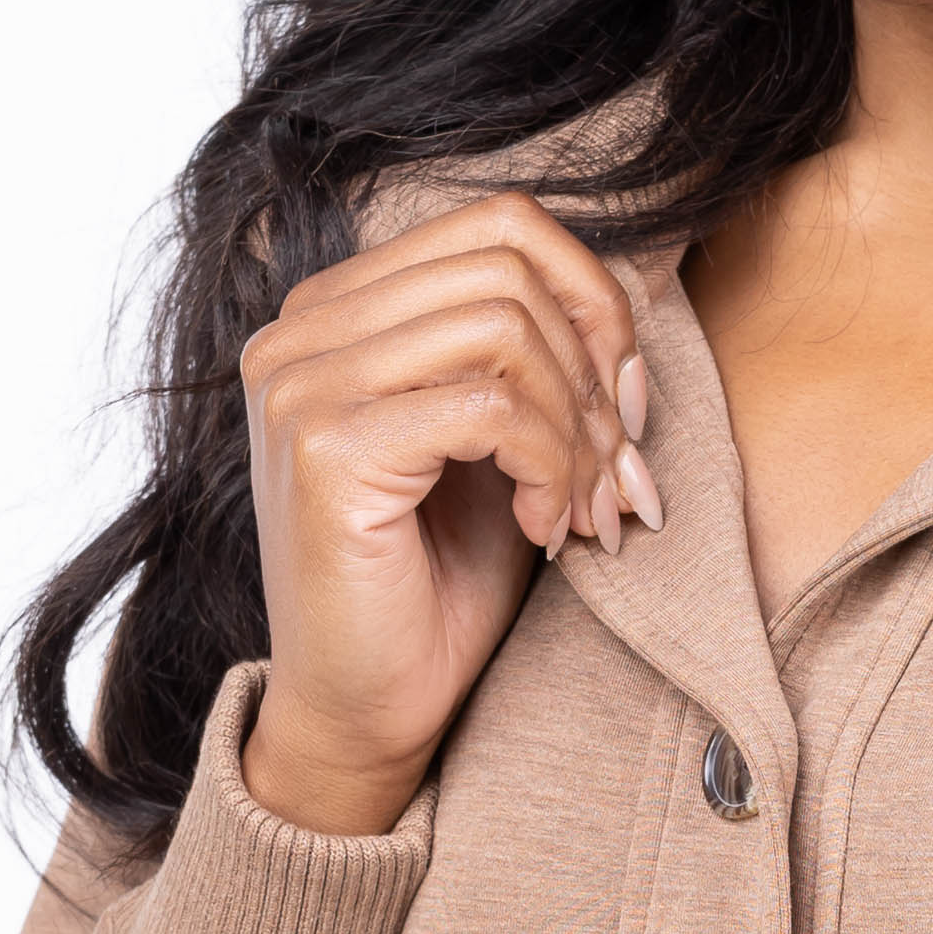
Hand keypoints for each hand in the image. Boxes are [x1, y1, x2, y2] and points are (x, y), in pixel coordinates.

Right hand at [235, 196, 654, 833]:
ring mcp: (302, 384)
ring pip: (505, 329)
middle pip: (508, 268)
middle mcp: (301, 330)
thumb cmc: (438, 579)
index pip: (499, 225)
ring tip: (580, 507)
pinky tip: (543, 528)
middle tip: (613, 471)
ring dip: (575, 427)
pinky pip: (491, 407)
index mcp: (337, 309)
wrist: (368, 709)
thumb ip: (536, 352)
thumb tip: (631, 303)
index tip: (624, 403)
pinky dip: (548, 466)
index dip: (593, 299)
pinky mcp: (325, 449)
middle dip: (593, 369)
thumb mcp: (500, 439)